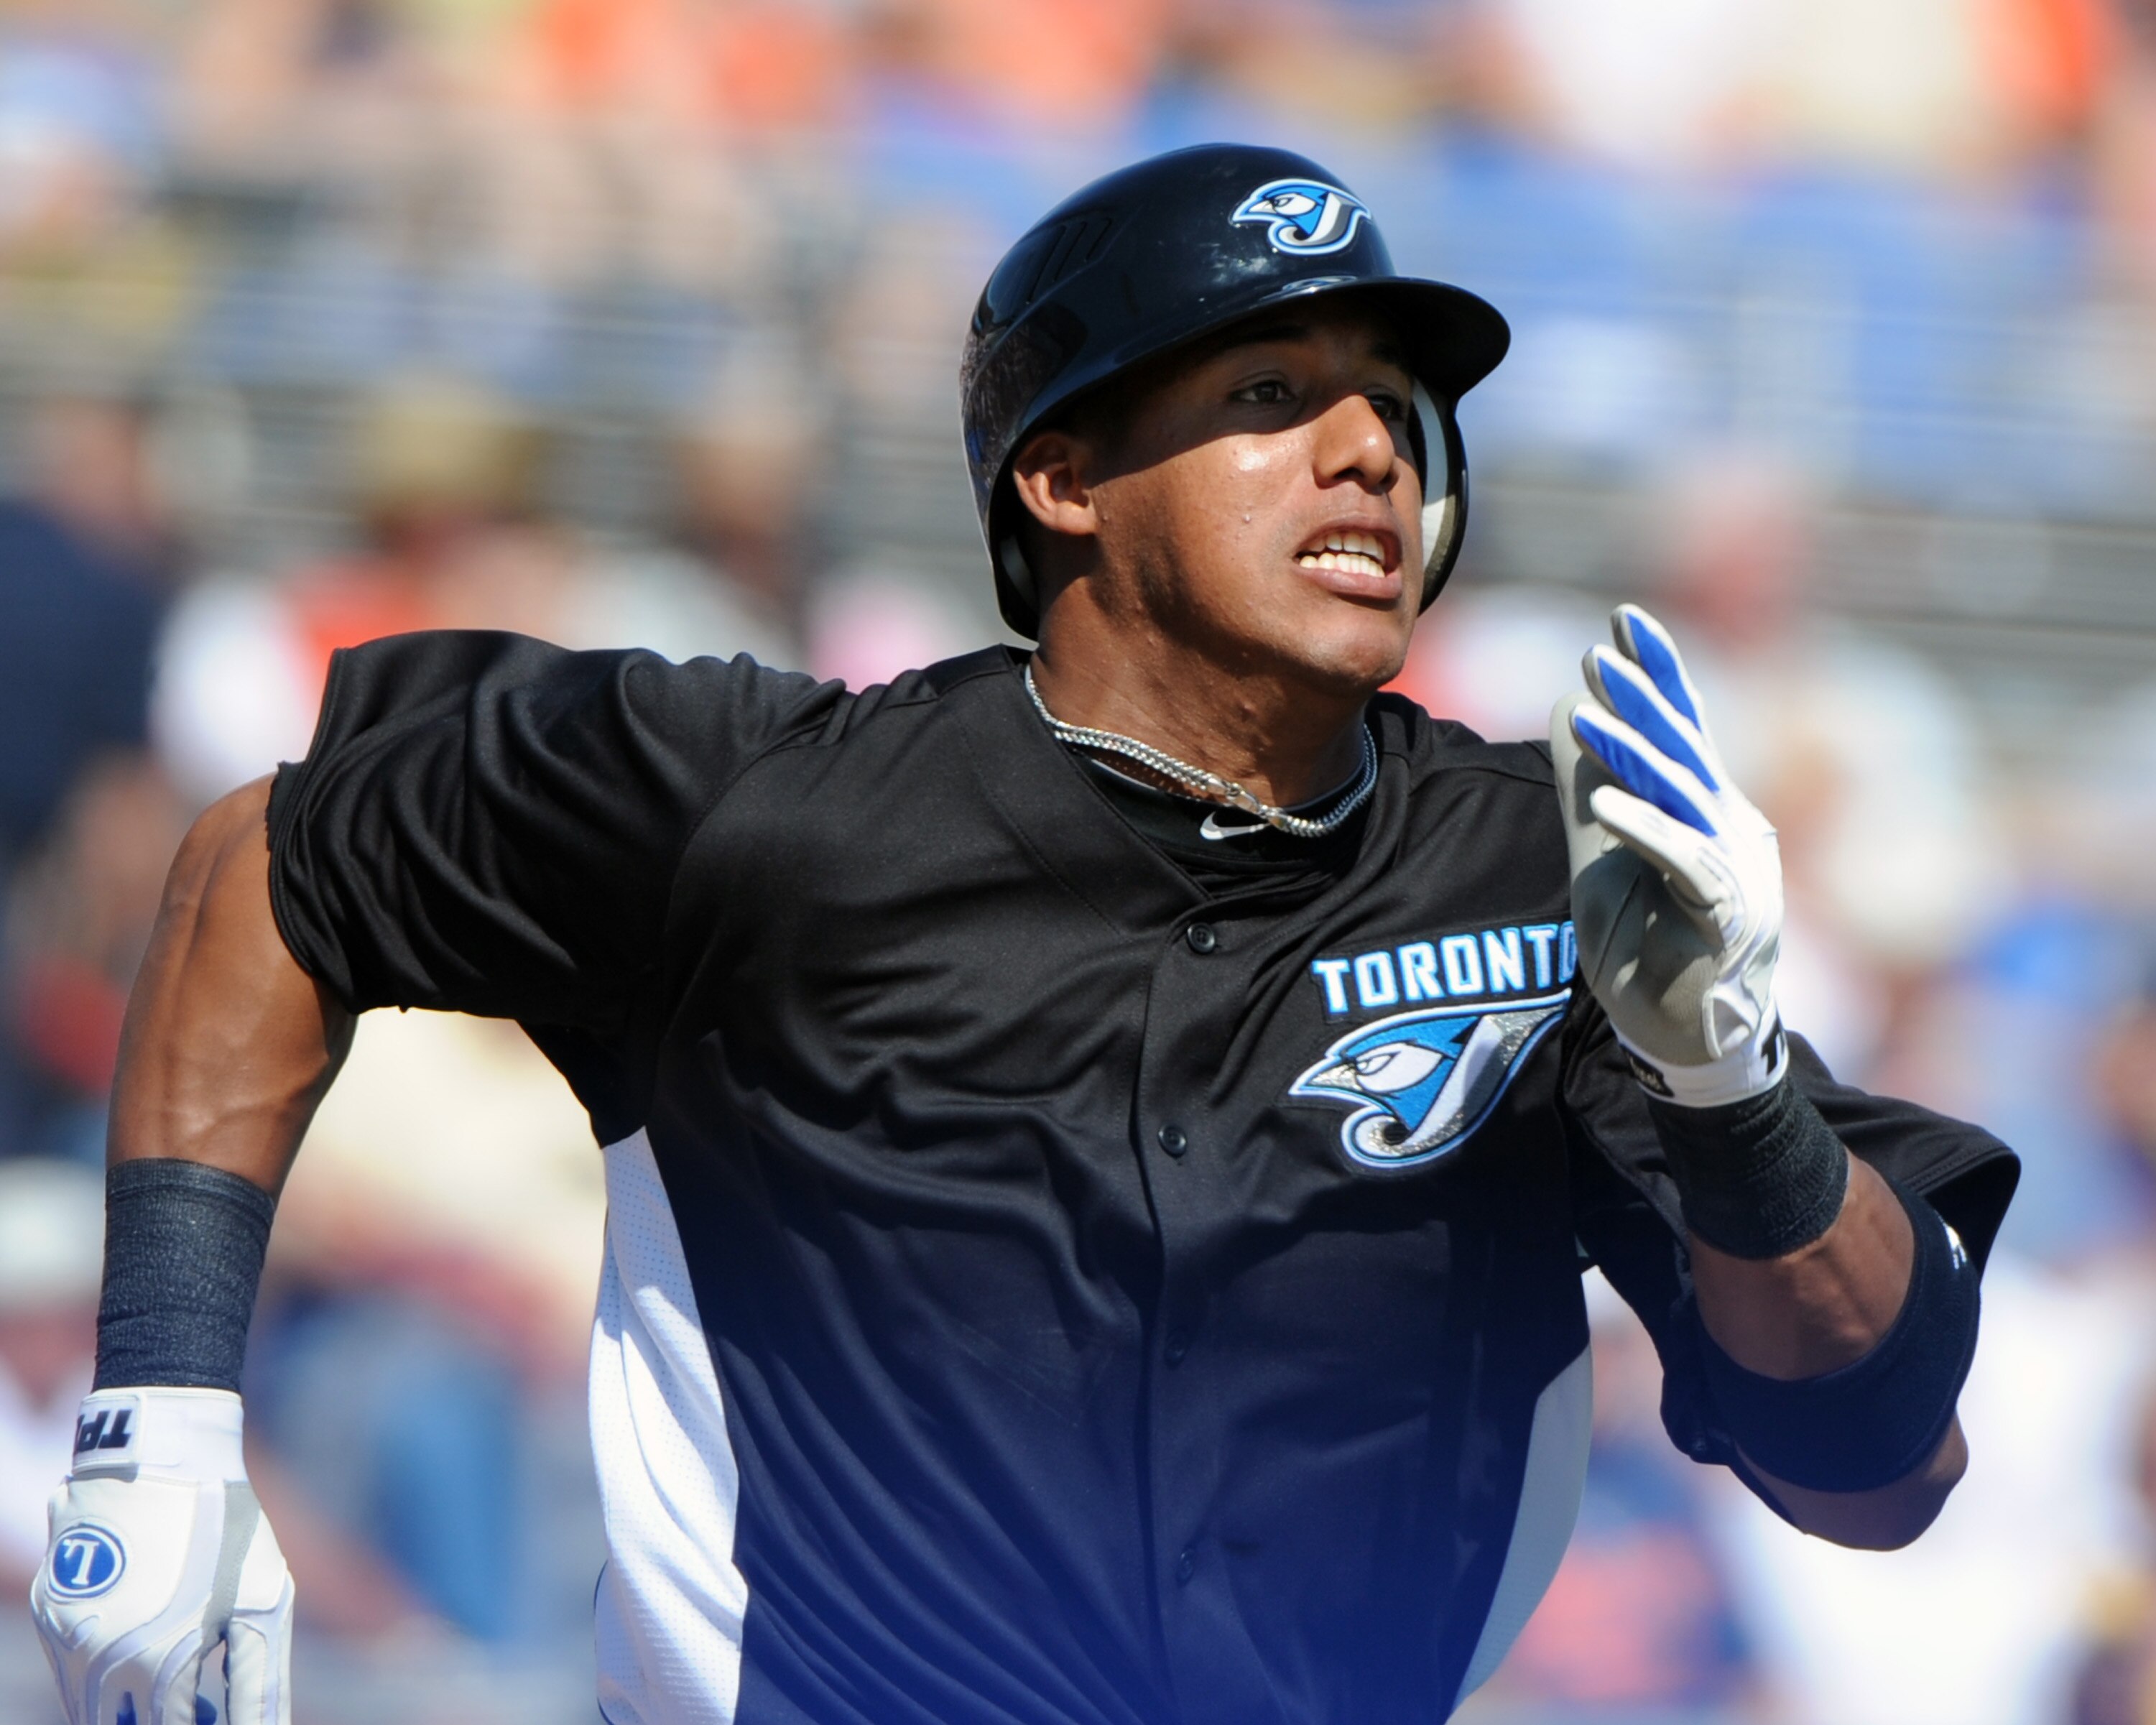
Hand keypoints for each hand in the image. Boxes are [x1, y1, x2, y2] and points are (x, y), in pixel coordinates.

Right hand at [33, 1389, 292, 1724]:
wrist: (161, 1456)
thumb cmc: (224, 1529)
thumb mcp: (261, 1602)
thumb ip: (260, 1683)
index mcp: (155, 1666)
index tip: (220, 1716)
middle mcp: (97, 1664)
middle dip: (169, 1724)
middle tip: (208, 1709)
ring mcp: (64, 1640)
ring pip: (91, 1712)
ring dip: (136, 1713)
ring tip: (190, 1692)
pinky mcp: (47, 1616)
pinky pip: (72, 1673)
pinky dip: (109, 1681)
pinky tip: (150, 1659)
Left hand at [1549, 604, 1785, 1106]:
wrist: (1684, 1037)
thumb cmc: (1647, 942)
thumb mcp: (1600, 856)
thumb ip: (1588, 787)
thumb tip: (1563, 708)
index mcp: (1707, 807)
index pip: (1683, 725)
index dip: (1658, 672)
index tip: (1624, 620)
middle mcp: (1731, 827)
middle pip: (1684, 749)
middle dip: (1642, 698)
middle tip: (1600, 653)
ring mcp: (1739, 871)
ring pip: (1684, 797)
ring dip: (1634, 754)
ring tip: (1589, 714)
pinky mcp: (1729, 918)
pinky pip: (1687, 864)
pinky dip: (1646, 831)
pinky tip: (1606, 805)